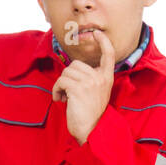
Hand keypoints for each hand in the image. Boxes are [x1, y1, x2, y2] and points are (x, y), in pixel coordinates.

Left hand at [51, 25, 115, 144]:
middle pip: (76, 64)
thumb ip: (91, 80)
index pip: (109, 55)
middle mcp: (100, 78)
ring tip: (64, 97)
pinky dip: (56, 90)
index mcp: (107, 78)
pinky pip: (61, 81)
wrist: (91, 131)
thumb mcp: (96, 93)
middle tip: (67, 92)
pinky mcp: (78, 89)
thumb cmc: (90, 115)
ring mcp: (90, 82)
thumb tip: (74, 71)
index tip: (97, 33)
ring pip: (67, 72)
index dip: (103, 42)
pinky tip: (60, 100)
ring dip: (60, 85)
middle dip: (67, 77)